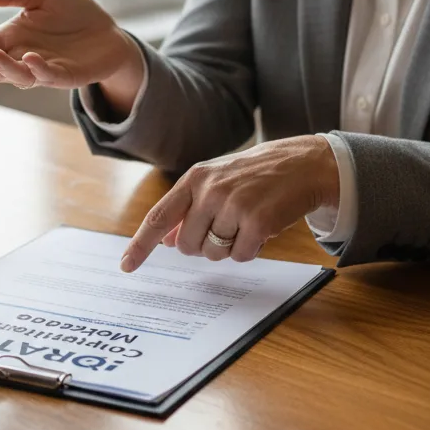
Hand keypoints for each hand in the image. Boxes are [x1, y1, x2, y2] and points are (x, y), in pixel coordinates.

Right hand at [0, 0, 140, 94]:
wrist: (107, 30)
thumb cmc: (71, 13)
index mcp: (11, 38)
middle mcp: (22, 56)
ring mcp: (42, 69)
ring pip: (17, 75)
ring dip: (3, 68)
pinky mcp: (65, 76)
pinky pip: (48, 75)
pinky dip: (38, 69)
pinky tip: (31, 58)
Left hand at [120, 136, 340, 271]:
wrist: (302, 164)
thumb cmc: (254, 175)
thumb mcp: (214, 182)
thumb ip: (187, 209)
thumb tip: (165, 241)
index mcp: (193, 179)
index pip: (158, 217)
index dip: (140, 244)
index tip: (126, 265)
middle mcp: (209, 191)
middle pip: (187, 245)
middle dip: (202, 246)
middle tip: (224, 228)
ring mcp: (233, 205)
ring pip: (213, 253)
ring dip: (228, 247)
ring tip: (245, 223)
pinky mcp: (258, 222)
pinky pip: (241, 256)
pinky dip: (250, 250)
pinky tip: (261, 229)